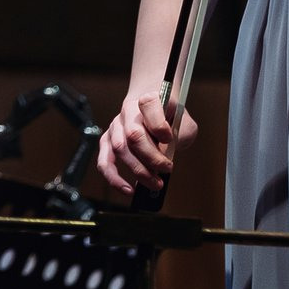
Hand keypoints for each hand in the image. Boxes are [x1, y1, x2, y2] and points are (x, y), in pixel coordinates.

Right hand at [96, 85, 199, 200]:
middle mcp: (129, 110)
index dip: (158, 124)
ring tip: (155, 183)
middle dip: (152, 157)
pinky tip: (128, 190)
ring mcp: (116, 125)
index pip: (148, 104)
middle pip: (134, 134)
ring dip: (138, 170)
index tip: (168, 138)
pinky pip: (105, 161)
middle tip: (167, 169)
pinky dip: (114, 178)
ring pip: (120, 149)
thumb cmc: (169, 116)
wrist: (152, 106)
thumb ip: (180, 135)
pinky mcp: (107, 140)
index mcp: (149, 98)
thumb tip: (167, 158)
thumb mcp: (184, 121)